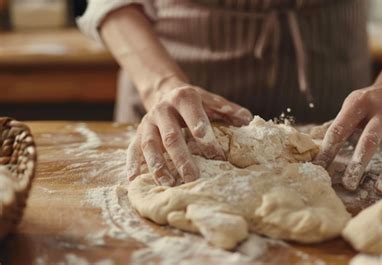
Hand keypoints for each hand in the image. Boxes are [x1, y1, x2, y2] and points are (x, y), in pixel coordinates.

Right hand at [126, 83, 252, 185]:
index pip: (194, 115)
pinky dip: (132, 164)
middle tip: (193, 178)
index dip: (204, 133)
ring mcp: (147, 122)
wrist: (165, 92)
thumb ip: (228, 110)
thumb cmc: (194, 102)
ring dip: (158, 165)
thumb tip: (248, 119)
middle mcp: (162, 109)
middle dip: (182, 158)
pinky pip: (132, 149)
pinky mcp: (137, 133)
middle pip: (171, 136)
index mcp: (183, 98)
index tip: (216, 155)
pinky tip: (134, 180)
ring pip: (150, 145)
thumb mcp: (211, 100)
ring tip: (167, 183)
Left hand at [315, 83, 381, 193]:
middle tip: (349, 183)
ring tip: (381, 189)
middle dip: (359, 161)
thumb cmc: (369, 101)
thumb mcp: (350, 105)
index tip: (319, 168)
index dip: (329, 148)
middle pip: (371, 138)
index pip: (340, 128)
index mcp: (360, 104)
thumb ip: (334, 124)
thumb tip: (309, 141)